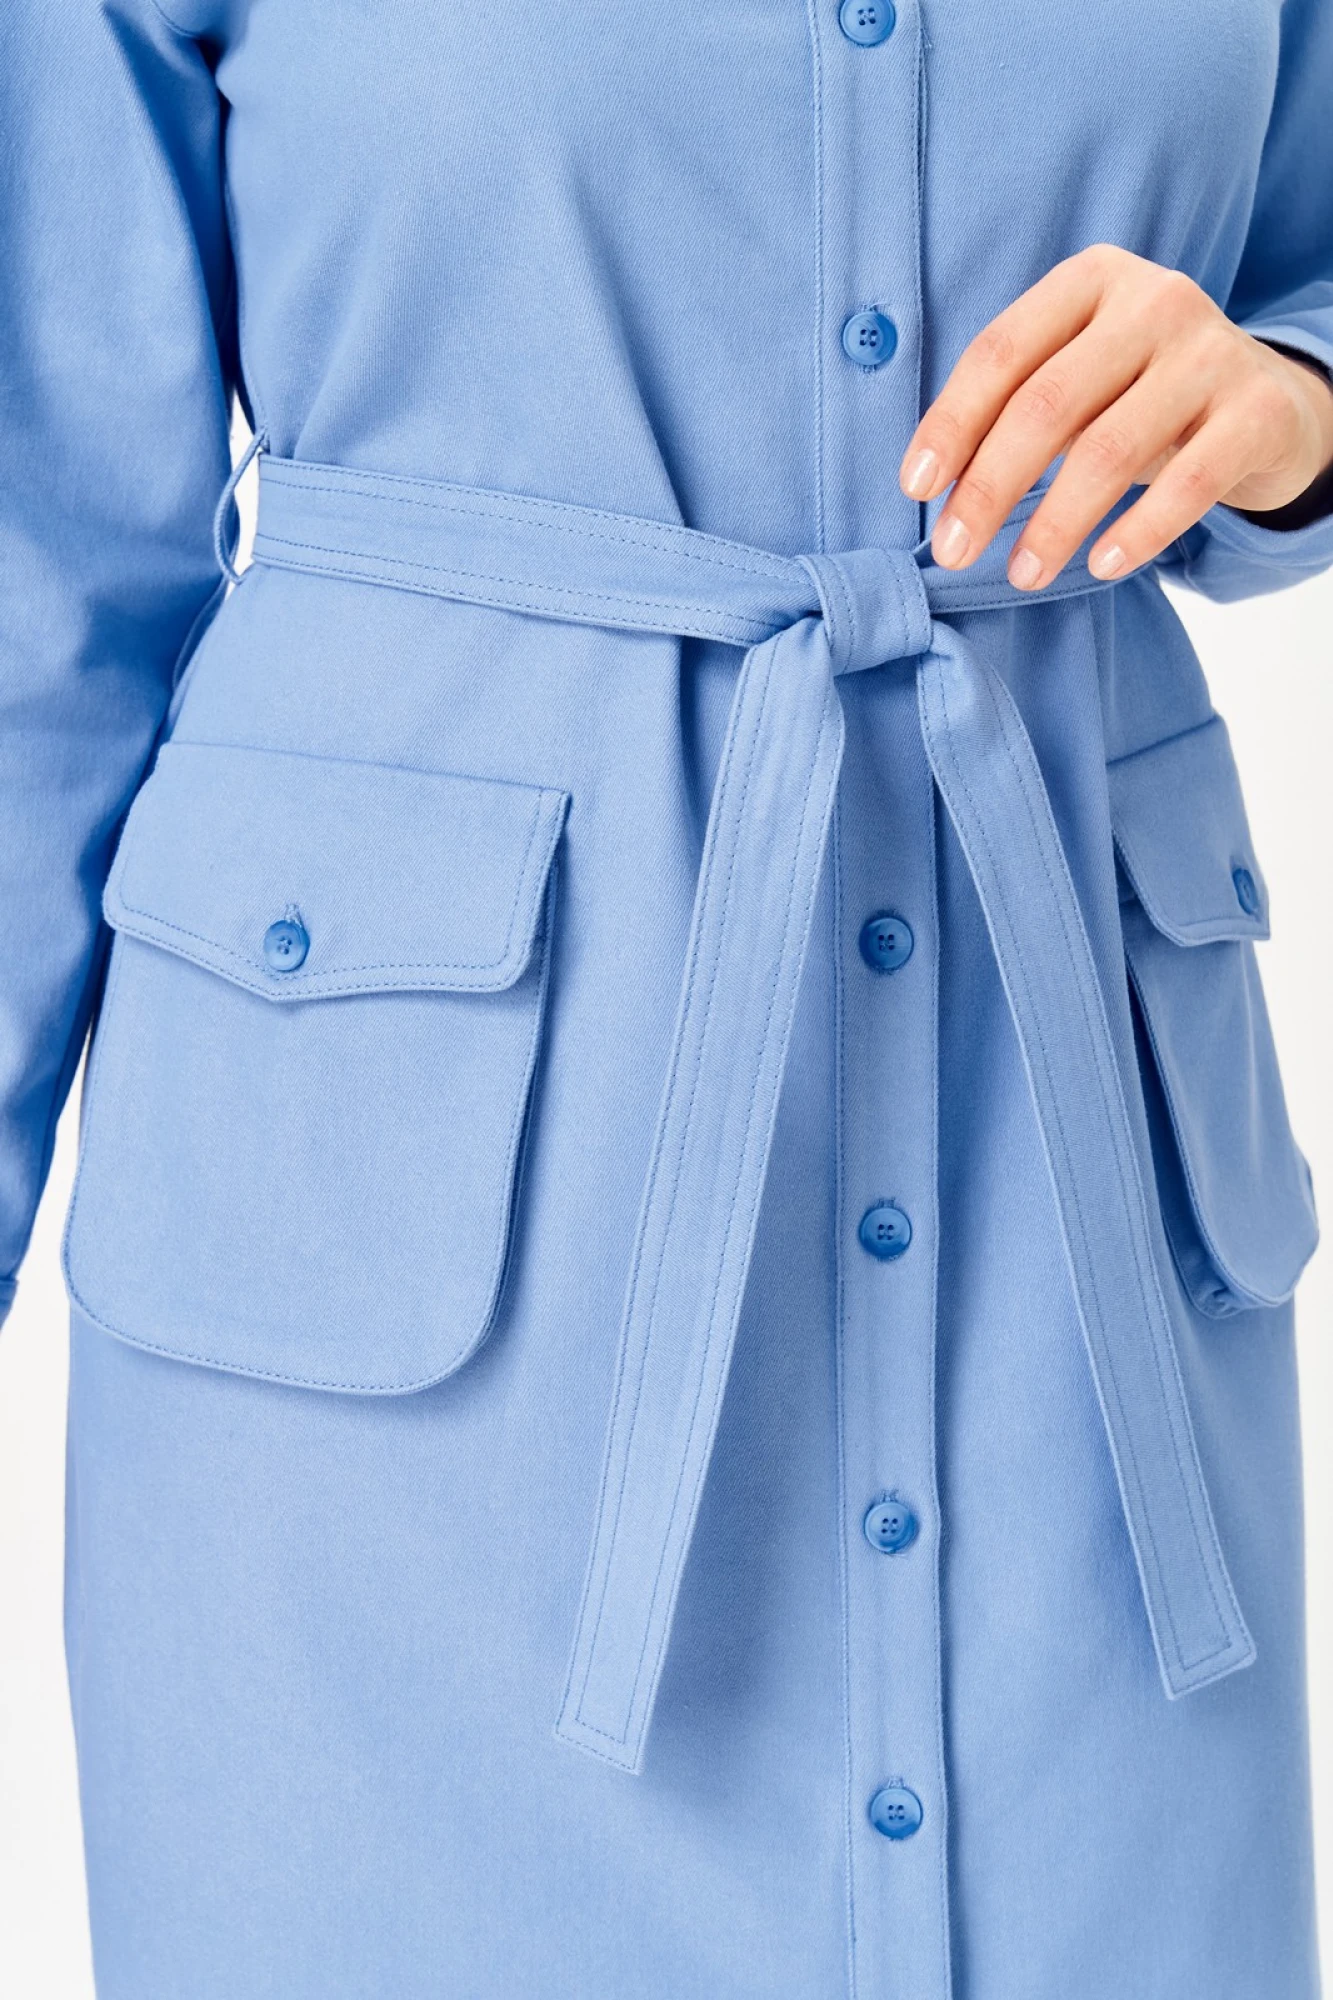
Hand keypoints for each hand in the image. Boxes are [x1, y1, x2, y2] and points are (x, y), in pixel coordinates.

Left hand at [898, 243, 1332, 589]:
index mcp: (1091, 280)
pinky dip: (1139, 531)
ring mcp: (1211, 353)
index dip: (951, 422)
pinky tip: (1101, 566)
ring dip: (1054, 522)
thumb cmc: (1141, 396)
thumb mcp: (1079, 379)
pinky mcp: (1257, 412)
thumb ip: (1014, 408)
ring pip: (1111, 448)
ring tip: (1022, 575)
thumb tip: (933, 487)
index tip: (915, 489)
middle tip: (953, 550)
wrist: (1269, 404)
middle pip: (1048, 403)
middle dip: (989, 485)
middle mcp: (1153, 301)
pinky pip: (1189, 482)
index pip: (1001, 351)